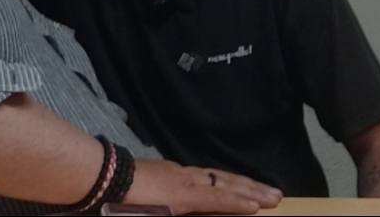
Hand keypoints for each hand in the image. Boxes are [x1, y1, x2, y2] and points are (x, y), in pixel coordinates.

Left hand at [124, 159, 281, 214]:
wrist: (102, 174)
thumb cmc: (124, 204)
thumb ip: (177, 211)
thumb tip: (205, 198)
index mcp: (182, 195)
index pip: (217, 198)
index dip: (239, 203)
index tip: (262, 206)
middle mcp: (185, 179)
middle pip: (224, 183)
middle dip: (252, 190)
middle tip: (277, 195)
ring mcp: (177, 171)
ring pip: (216, 175)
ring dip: (240, 181)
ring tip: (260, 187)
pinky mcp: (169, 168)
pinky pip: (202, 172)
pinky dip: (220, 177)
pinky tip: (223, 180)